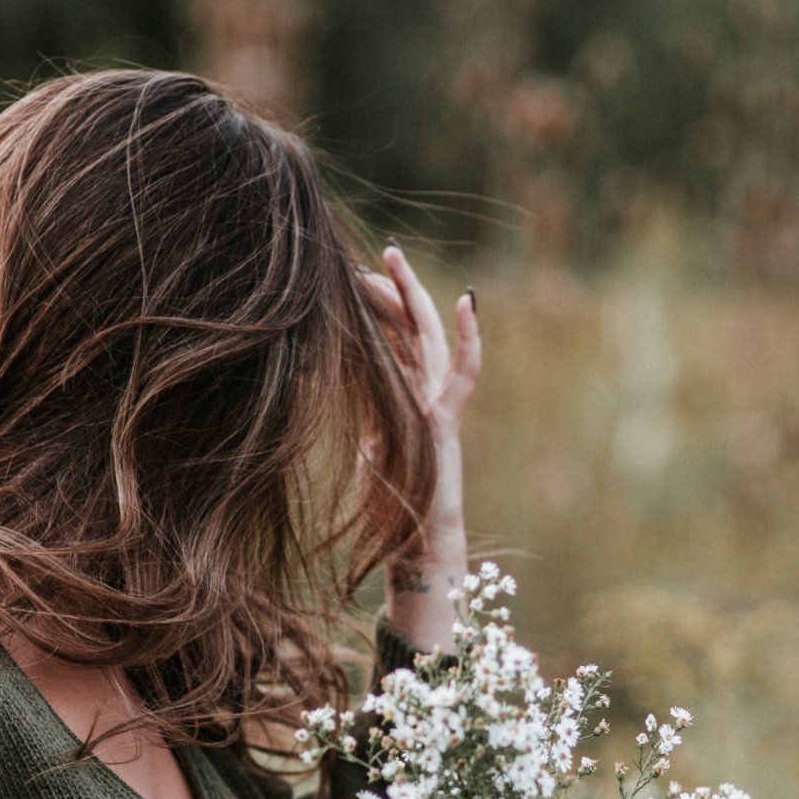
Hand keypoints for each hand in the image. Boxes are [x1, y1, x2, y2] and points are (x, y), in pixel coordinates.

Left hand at [360, 243, 481, 649]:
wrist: (417, 547)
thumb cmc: (389, 510)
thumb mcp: (365, 452)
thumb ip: (362, 421)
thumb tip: (329, 396)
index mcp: (399, 400)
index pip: (388, 341)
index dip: (374, 308)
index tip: (351, 278)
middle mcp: (422, 396)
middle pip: (409, 329)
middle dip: (394, 289)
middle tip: (379, 251)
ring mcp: (438, 405)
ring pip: (429, 338)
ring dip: (414, 297)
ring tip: (395, 258)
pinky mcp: (447, 420)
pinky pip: (463, 371)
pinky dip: (469, 336)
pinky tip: (465, 302)